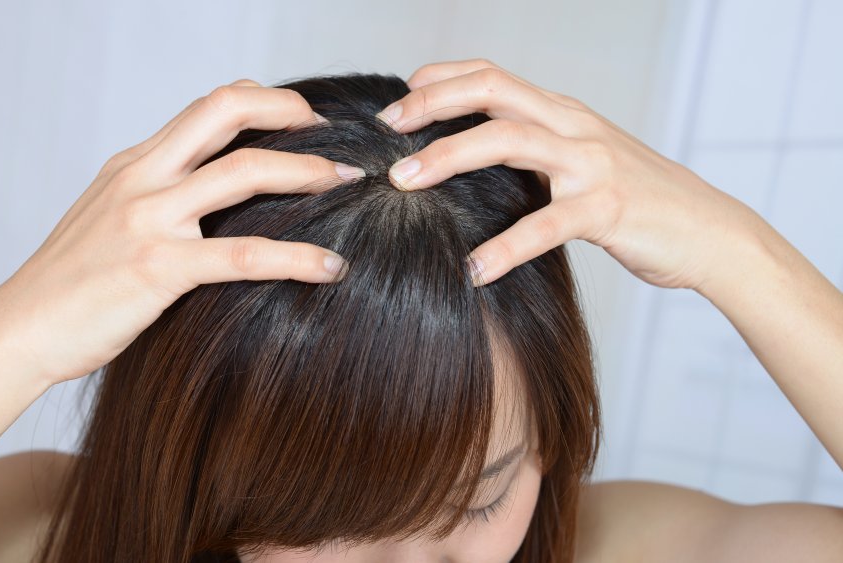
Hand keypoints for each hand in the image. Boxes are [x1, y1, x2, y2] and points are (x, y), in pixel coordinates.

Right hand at [0, 79, 361, 386]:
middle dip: (288, 111)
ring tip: (348, 183)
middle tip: (333, 133)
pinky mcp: (158, 268)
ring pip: (243, 173)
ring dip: (306, 173)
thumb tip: (209, 202)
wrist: (17, 332)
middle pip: (224, 112)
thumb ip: (154, 200)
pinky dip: (297, 257)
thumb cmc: (66, 286)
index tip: (299, 117)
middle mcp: (142, 177)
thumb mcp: (106, 221)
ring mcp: (149, 219)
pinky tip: (332, 267)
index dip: (260, 100)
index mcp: (133, 165)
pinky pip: (244, 255)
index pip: (205, 108)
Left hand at [375, 58, 763, 290]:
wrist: (709, 231)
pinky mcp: (606, 209)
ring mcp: (591, 164)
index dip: (441, 80)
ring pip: (508, 141)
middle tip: (387, 130)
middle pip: (492, 91)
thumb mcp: (581, 161)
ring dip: (448, 157)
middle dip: (432, 104)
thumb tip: (472, 161)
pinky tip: (474, 270)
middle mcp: (573, 126)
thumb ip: (535, 152)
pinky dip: (505, 247)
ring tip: (403, 184)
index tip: (400, 101)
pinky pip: (546, 225)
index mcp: (562, 113)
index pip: (492, 75)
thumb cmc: (637, 200)